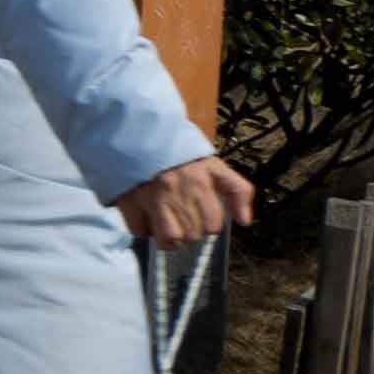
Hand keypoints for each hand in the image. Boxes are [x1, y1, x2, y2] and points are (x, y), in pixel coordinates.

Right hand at [120, 154, 257, 247]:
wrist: (141, 134)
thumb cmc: (181, 156)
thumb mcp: (216, 167)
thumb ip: (238, 191)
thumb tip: (244, 222)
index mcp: (202, 181)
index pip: (214, 225)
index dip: (208, 223)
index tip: (201, 215)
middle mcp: (178, 190)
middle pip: (193, 235)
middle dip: (189, 231)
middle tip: (182, 216)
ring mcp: (152, 197)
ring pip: (170, 239)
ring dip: (169, 237)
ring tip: (167, 224)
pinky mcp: (128, 201)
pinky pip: (141, 231)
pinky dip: (144, 228)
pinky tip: (147, 217)